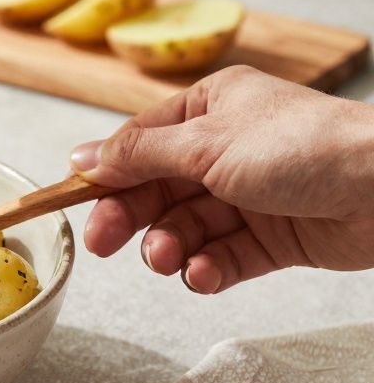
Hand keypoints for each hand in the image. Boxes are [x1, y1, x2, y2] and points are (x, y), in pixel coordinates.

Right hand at [71, 66, 373, 293]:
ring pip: (186, 227)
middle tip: (105, 244)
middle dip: (131, 218)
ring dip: (169, 246)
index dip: (107, 174)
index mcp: (211, 109)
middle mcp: (227, 150)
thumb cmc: (305, 146)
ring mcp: (251, 196)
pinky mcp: (275, 238)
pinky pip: (223, 257)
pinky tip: (203, 273)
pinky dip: (207, 268)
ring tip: (168, 258)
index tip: (77, 201)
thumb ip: (138, 155)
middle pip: (157, 189)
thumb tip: (81, 157)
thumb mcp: (205, 142)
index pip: (141, 144)